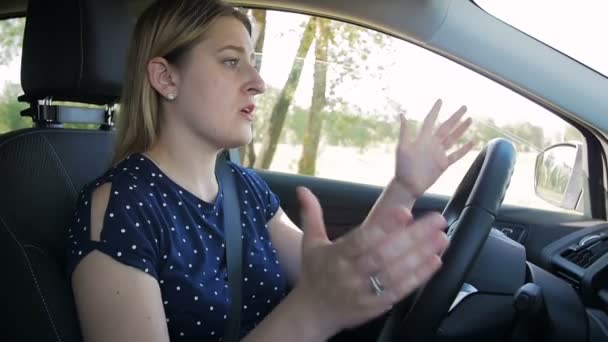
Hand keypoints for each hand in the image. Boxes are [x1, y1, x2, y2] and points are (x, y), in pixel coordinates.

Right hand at [293, 187, 448, 336]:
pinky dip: (419, 276)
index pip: (361, 240)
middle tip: (437, 219)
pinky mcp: (375, 306)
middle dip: (414, 236)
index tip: (405, 212)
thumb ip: (312, 214)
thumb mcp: (310, 243)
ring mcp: (364, 292)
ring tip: (441, 237)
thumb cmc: (315, 273)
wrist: (312, 313)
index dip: (384, 226)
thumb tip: (303, 189)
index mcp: (335, 256)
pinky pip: (400, 290)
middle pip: (385, 255)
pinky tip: (435, 261)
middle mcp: (350, 274)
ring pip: (396, 273)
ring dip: (422, 254)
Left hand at [395, 99, 472, 197]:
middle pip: (446, 127)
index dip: (435, 110)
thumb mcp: (402, 147)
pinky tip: (473, 141)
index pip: (430, 120)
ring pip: (453, 138)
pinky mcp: (443, 164)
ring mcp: (439, 154)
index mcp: (422, 138)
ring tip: (470, 119)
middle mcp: (432, 144)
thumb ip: (405, 131)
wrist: (408, 185)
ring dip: (461, 129)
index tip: (440, 100)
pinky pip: (456, 155)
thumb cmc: (402, 167)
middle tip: (464, 107)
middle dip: (455, 117)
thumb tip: (402, 114)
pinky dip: (464, 149)